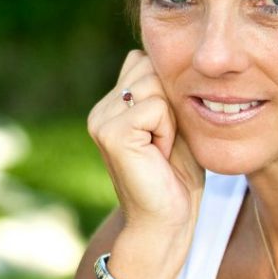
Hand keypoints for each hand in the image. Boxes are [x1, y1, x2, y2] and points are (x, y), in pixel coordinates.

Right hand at [87, 49, 203, 238]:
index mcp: (110, 106)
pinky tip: (160, 154)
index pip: (143, 62)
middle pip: (150, 68)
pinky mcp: (111, 133)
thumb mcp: (173, 125)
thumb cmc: (176, 179)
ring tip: (163, 148)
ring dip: (171, 117)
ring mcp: (101, 120)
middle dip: (171, 102)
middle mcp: (100, 110)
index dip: (168, 91)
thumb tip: (160, 55)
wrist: (166, 223)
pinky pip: (154, 107)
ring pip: (154, 84)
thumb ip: (163, 93)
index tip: (168, 131)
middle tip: (167, 142)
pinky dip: (168, 130)